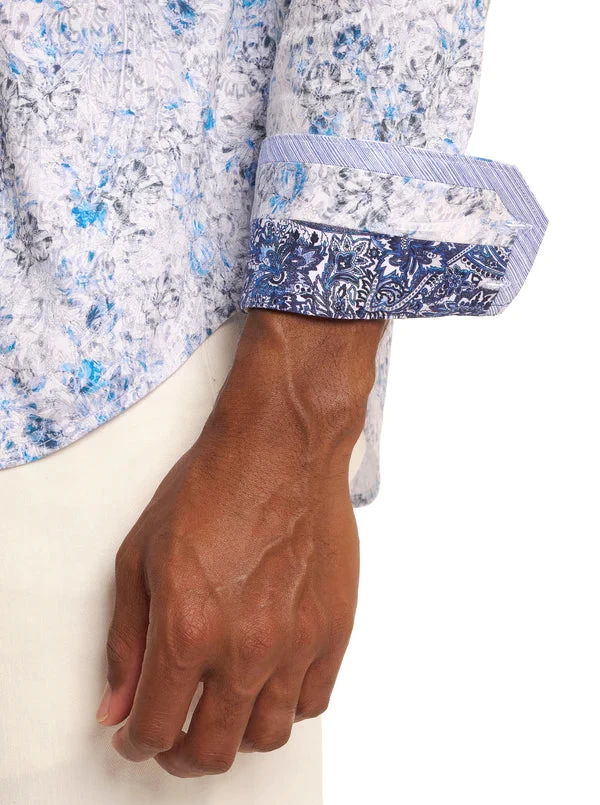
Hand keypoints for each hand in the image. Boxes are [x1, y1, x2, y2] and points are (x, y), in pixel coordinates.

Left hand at [96, 310, 384, 776]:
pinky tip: (267, 678)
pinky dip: (284, 704)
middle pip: (213, 750)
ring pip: (267, 736)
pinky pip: (312, 701)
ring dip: (236, 733)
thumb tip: (118, 705)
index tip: (136, 734)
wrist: (280, 449)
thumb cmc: (210, 489)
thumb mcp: (140, 557)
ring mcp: (297, 643)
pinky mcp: (335, 629)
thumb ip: (127, 641)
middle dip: (181, 754)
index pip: (156, 729)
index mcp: (187, 630)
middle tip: (174, 733)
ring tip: (224, 706)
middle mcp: (246, 649)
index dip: (137, 743)